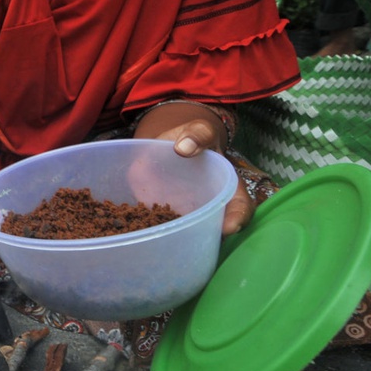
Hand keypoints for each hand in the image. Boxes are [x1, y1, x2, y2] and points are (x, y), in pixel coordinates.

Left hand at [133, 101, 249, 234]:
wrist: (168, 143)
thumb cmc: (192, 138)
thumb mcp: (201, 131)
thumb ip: (198, 134)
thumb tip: (183, 147)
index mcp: (225, 189)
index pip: (239, 208)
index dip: (237, 219)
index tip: (229, 227)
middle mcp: (206, 207)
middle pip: (210, 228)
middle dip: (202, 237)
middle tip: (189, 239)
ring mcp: (181, 213)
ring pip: (179, 232)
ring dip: (169, 238)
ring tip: (157, 236)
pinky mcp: (156, 211)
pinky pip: (151, 223)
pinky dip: (142, 226)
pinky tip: (131, 228)